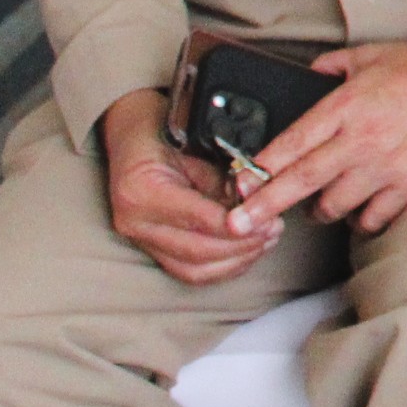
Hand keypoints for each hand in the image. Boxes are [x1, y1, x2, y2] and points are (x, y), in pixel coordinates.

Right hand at [101, 88, 273, 286]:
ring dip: (236, 260)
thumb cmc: (163, 134)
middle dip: (242, 246)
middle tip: (273, 229)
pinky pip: (190, 272)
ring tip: (266, 240)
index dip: (236, 225)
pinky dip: (223, 267)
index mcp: (140, 192)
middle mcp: (134, 223)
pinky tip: (247, 251)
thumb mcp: (196, 146)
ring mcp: (139, 240)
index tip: (267, 221)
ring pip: (194, 270)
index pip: (196, 218)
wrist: (133, 136)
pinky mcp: (150, 250)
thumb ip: (223, 179)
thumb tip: (257, 202)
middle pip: (196, 252)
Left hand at [227, 38, 406, 236]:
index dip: (258, 168)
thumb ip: (334, 66)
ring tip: (314, 208)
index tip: (236, 183)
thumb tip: (311, 72)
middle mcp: (360, 140)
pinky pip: (374, 216)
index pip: (290, 144)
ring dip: (317, 211)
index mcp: (345, 106)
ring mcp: (385, 166)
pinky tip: (357, 212)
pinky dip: (360, 220)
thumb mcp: (372, 55)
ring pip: (333, 205)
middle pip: (300, 182)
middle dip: (262, 206)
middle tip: (237, 225)